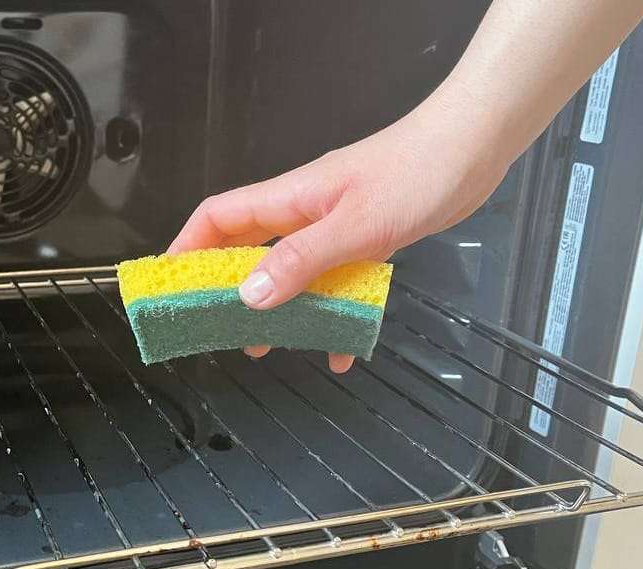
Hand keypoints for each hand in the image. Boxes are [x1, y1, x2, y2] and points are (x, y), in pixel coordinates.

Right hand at [167, 100, 513, 371]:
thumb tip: (248, 297)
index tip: (168, 286)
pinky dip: (334, 311)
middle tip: (214, 329)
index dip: (186, 249)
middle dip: (226, 289)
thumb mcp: (356, 225)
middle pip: (246, 249)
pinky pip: (336, 279)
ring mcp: (334, 224)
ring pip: (290, 269)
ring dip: (277, 308)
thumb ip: (301, 260)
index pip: (218, 219)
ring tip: (266, 347)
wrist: (474, 147)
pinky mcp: (366, 237)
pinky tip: (342, 347)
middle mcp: (304, 211)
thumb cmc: (416, 174)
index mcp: (289, 198)